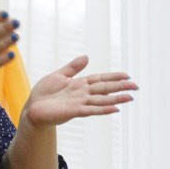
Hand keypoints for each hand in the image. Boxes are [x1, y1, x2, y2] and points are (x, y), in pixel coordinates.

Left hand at [20, 53, 137, 128]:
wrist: (33, 108)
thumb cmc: (44, 94)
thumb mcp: (58, 75)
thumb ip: (73, 67)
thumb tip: (87, 57)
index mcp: (80, 84)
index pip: (100, 79)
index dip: (113, 77)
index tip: (127, 76)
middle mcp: (83, 94)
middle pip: (104, 89)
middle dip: (120, 87)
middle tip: (136, 87)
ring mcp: (79, 103)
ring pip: (101, 100)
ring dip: (116, 99)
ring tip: (130, 98)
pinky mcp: (73, 111)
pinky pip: (91, 110)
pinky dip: (103, 110)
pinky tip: (114, 109)